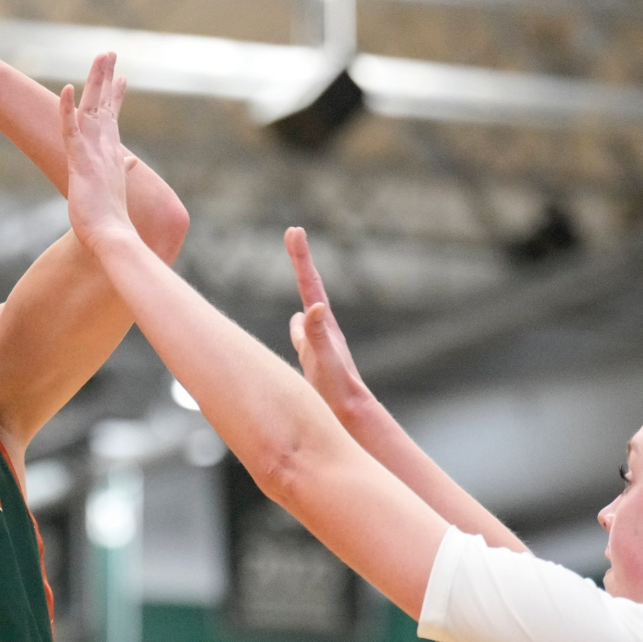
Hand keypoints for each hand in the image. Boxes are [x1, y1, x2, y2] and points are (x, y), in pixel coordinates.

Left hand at [59, 53, 137, 250]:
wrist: (113, 238)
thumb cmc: (111, 223)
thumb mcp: (114, 192)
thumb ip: (122, 173)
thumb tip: (130, 162)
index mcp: (111, 156)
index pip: (113, 120)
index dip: (116, 98)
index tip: (122, 78)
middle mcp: (106, 149)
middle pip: (106, 106)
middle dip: (107, 78)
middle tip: (110, 53)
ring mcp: (95, 153)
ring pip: (93, 109)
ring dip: (96, 81)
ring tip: (102, 55)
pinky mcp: (82, 161)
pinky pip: (72, 130)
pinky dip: (68, 110)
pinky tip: (67, 89)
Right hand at [285, 228, 371, 408]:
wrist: (350, 411)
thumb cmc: (338, 388)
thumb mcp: (325, 360)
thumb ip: (316, 335)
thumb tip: (312, 307)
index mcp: (324, 323)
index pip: (309, 283)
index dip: (300, 257)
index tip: (294, 230)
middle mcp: (323, 326)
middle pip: (308, 285)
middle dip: (300, 259)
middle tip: (293, 233)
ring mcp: (319, 340)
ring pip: (306, 305)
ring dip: (301, 284)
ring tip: (297, 263)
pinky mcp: (315, 355)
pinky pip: (302, 331)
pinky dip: (297, 322)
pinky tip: (295, 322)